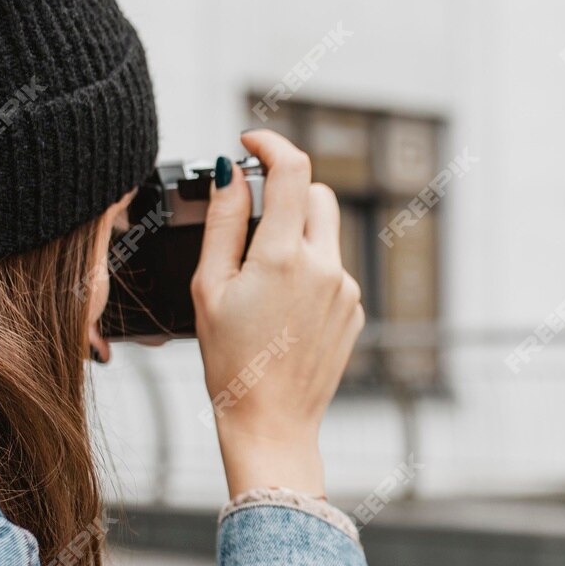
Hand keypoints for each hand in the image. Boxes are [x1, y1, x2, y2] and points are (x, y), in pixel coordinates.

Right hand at [191, 130, 363, 497]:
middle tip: (251, 218)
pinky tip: (282, 311)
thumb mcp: (209, 287)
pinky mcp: (355, 310)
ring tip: (261, 283)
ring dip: (297, 236)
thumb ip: (223, 222)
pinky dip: (310, 271)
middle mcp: (325, 266)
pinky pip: (333, 270)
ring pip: (325, 234)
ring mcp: (346, 289)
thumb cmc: (230, 362)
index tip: (251, 142)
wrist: (271, 423)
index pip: (292, 169)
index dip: (271, 144)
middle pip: (316, 194)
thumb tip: (230, 173)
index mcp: (284, 256)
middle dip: (286, 192)